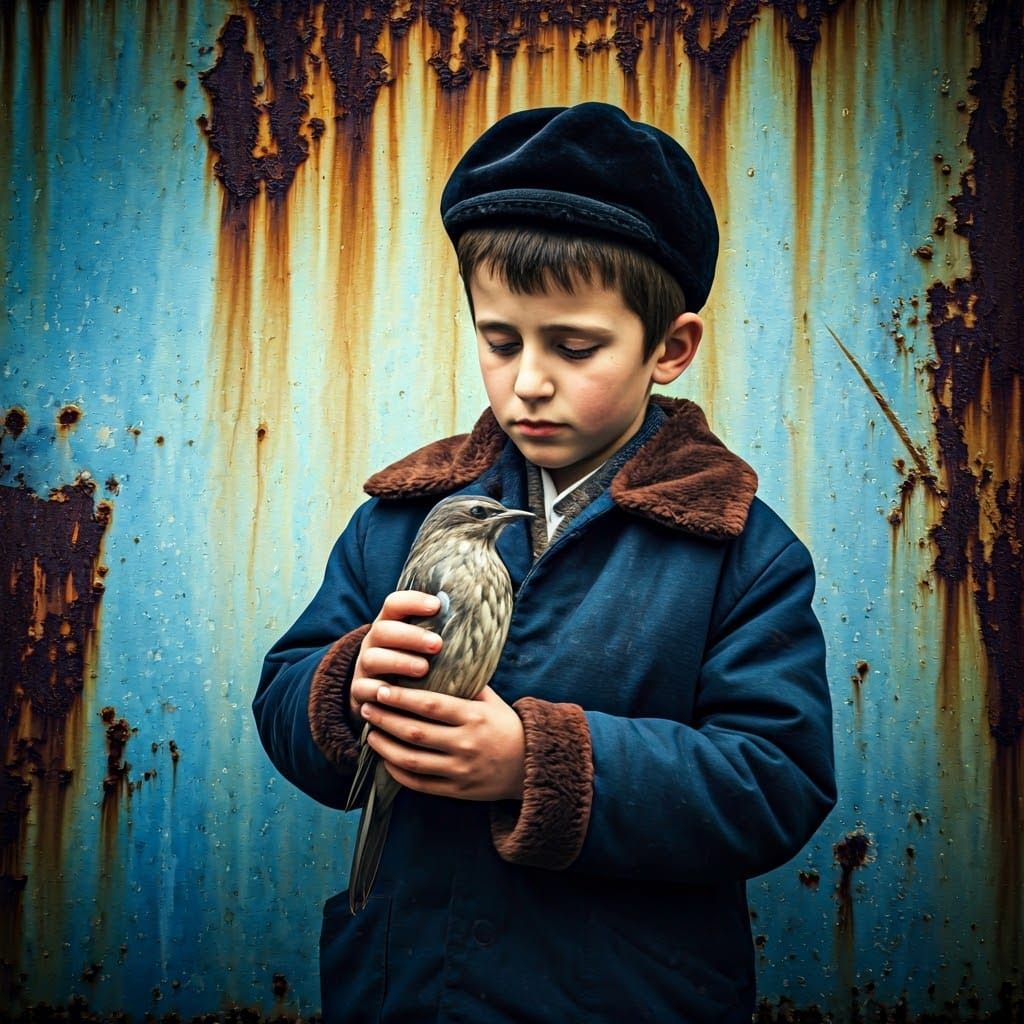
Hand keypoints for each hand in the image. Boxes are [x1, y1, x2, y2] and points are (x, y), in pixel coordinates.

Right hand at [350, 591, 442, 722]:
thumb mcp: (425, 648)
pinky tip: (394, 694)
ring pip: (373, 658)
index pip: (395, 603)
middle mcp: (374, 642)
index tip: (437, 605)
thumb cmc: (416, 665)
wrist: (383, 698)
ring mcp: (364, 666)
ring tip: (424, 669)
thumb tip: (484, 619)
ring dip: (399, 662)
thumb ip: (443, 634)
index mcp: (390, 624)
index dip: (413, 601)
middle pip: (384, 630)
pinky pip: (362, 689)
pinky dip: (377, 691)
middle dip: (411, 636)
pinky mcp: (359, 691)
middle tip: (437, 644)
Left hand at [359, 685, 525, 801]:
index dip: (401, 698)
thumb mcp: (492, 701)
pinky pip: (419, 783)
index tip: (381, 689)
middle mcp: (466, 744)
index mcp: (474, 717)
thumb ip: (466, 684)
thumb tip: (437, 660)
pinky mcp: (457, 791)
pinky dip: (398, 772)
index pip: (430, 705)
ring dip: (385, 746)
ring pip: (411, 760)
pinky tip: (386, 758)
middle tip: (366, 706)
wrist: (531, 765)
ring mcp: (460, 770)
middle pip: (414, 732)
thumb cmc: (506, 726)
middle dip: (385, 718)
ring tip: (370, 732)